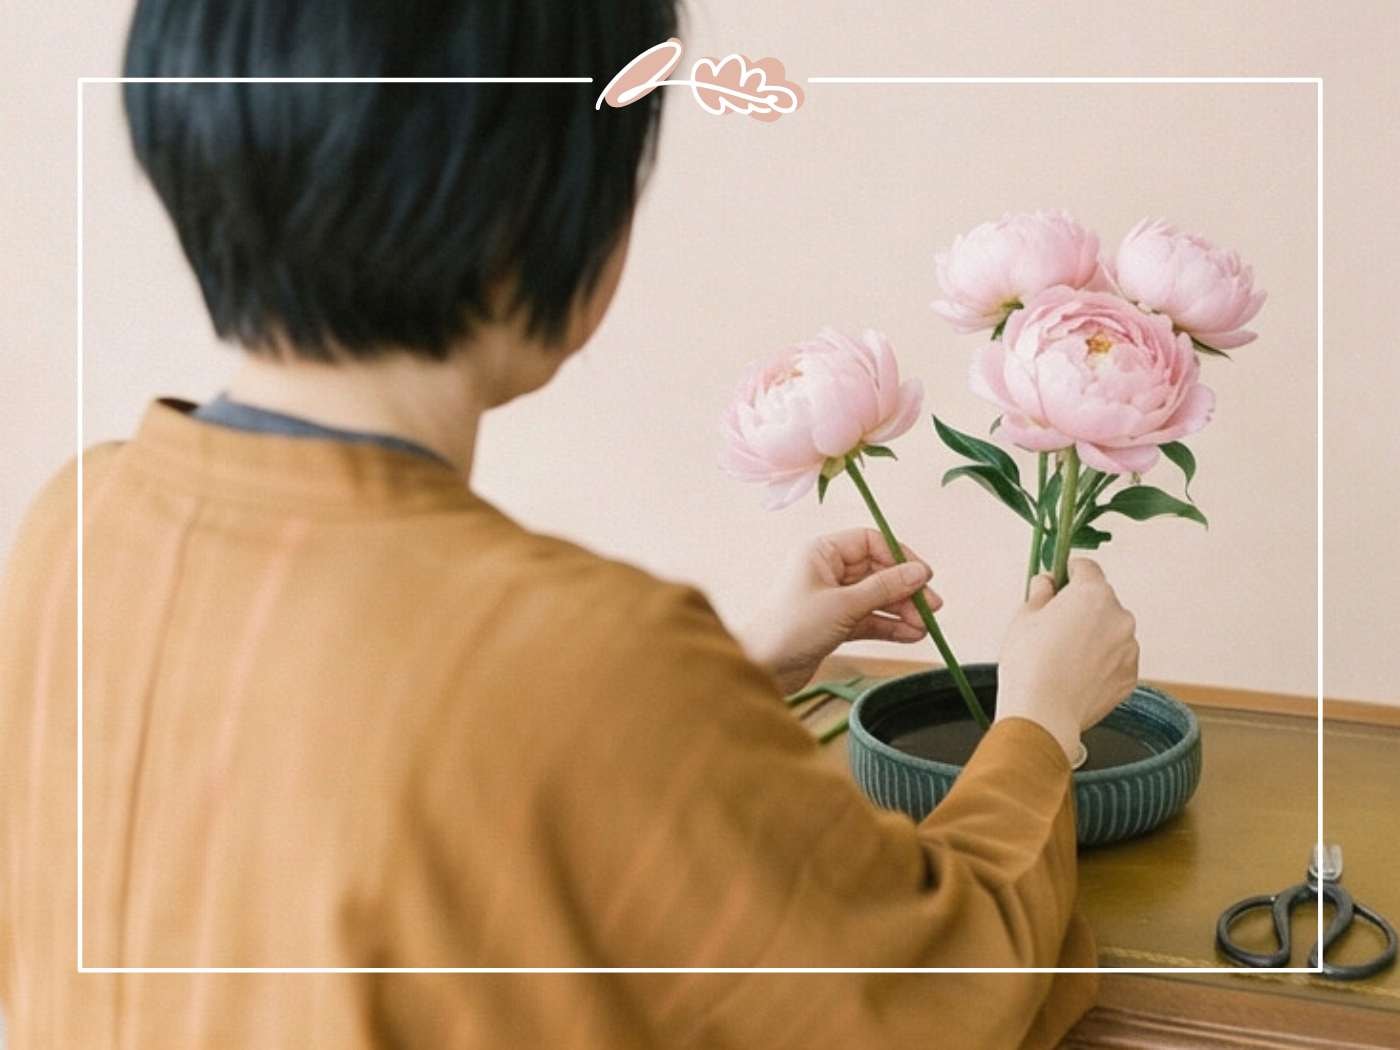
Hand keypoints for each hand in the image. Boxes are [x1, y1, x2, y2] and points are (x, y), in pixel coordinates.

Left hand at [739, 528, 941, 693]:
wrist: (762, 668)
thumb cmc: (792, 628)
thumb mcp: (844, 605)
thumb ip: (885, 588)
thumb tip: (921, 573)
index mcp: (821, 552)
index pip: (870, 542)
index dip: (899, 557)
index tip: (923, 577)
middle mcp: (826, 570)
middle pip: (877, 571)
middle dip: (905, 590)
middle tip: (932, 607)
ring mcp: (830, 598)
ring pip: (875, 597)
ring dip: (901, 611)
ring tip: (924, 627)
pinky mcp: (833, 623)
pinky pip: (868, 619)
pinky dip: (888, 626)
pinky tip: (911, 635)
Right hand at [995, 558, 1139, 761]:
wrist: (1043, 713)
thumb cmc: (1030, 664)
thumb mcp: (1024, 617)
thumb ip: (1040, 592)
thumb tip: (1047, 583)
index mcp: (1093, 594)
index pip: (1086, 568)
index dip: (1069, 573)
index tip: (1058, 581)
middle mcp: (1119, 616)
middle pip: (1101, 601)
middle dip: (1081, 609)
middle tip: (1054, 627)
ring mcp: (1129, 648)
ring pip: (1110, 632)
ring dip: (1093, 637)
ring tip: (1064, 658)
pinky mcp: (1130, 676)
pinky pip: (1115, 660)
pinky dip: (1101, 663)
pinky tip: (1076, 675)